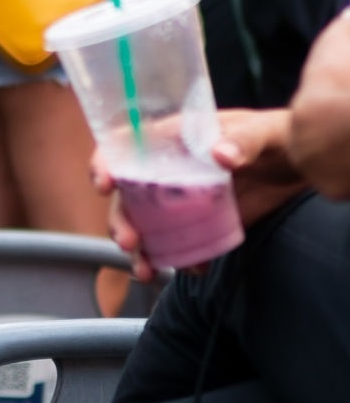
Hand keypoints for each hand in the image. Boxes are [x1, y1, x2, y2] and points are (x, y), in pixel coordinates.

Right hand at [89, 109, 302, 279]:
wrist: (298, 167)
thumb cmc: (276, 136)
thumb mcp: (262, 132)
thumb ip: (244, 140)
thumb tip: (220, 155)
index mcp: (171, 140)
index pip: (124, 147)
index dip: (105, 163)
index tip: (104, 184)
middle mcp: (165, 171)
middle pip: (126, 197)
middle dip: (120, 222)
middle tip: (130, 242)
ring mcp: (178, 201)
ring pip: (144, 227)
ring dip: (140, 251)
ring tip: (148, 271)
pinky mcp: (196, 225)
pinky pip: (177, 246)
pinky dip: (180, 261)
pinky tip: (195, 269)